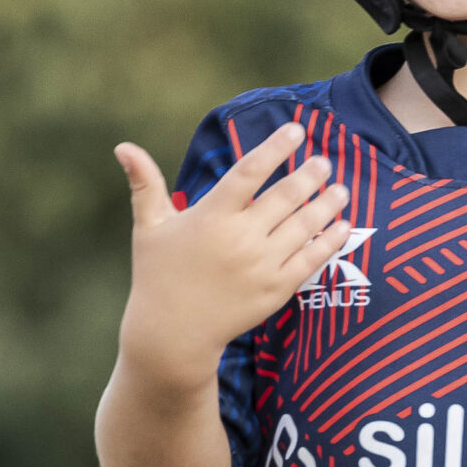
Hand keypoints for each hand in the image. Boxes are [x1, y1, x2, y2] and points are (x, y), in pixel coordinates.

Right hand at [111, 122, 351, 391]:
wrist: (172, 336)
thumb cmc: (158, 275)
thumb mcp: (149, 228)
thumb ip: (144, 184)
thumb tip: (123, 146)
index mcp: (210, 216)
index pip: (249, 172)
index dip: (274, 148)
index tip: (296, 130)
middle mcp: (239, 239)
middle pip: (285, 197)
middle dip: (309, 175)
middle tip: (324, 160)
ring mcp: (261, 266)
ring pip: (304, 226)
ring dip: (327, 204)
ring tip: (341, 188)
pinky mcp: (276, 291)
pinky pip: (311, 260)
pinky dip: (330, 241)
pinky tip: (343, 225)